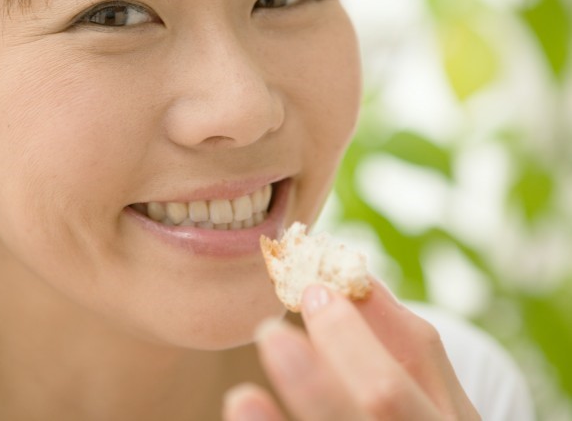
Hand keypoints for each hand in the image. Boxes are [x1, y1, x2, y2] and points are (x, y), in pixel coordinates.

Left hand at [223, 279, 479, 419]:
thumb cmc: (426, 417)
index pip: (386, 392)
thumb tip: (340, 269)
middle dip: (313, 384)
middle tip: (270, 334)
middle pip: (368, 417)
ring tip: (242, 398)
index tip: (311, 293)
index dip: (347, 343)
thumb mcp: (432, 384)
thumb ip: (394, 331)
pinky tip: (246, 412)